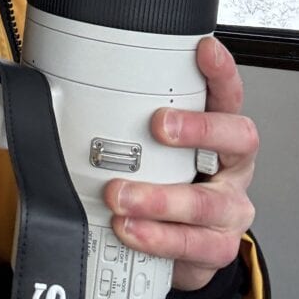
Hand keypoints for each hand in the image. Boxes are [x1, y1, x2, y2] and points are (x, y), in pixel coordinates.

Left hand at [103, 36, 257, 290]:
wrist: (180, 245)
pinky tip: (130, 229)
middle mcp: (231, 168)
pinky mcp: (215, 248)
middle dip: (198, 129)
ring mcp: (228, 210)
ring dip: (160, 198)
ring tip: (120, 195)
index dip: (221, 71)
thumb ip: (126, 120)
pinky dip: (157, 237)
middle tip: (158, 125)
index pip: (229, 94)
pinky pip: (192, 245)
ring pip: (208, 203)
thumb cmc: (164, 181)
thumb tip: (61, 94)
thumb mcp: (152, 146)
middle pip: (236, 140)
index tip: (203, 50)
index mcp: (219, 134)